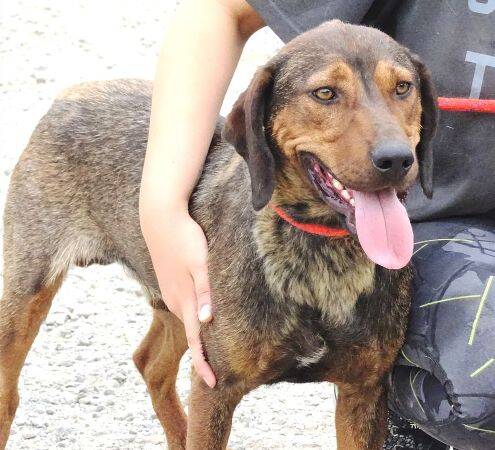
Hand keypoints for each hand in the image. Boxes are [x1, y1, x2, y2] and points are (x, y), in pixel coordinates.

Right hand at [141, 208, 215, 387]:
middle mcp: (176, 300)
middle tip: (218, 371)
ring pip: (189, 319)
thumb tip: (207, 322)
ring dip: (200, 335)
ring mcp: (171, 291)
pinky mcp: (170, 281)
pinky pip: (185, 306)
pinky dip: (194, 317)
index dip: (203, 364)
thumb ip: (205, 292)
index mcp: (185, 300)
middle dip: (204, 354)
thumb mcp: (200, 263)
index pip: (196, 341)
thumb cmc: (185, 238)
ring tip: (213, 349)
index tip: (212, 385)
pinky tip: (202, 317)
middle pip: (193, 334)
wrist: (160, 218)